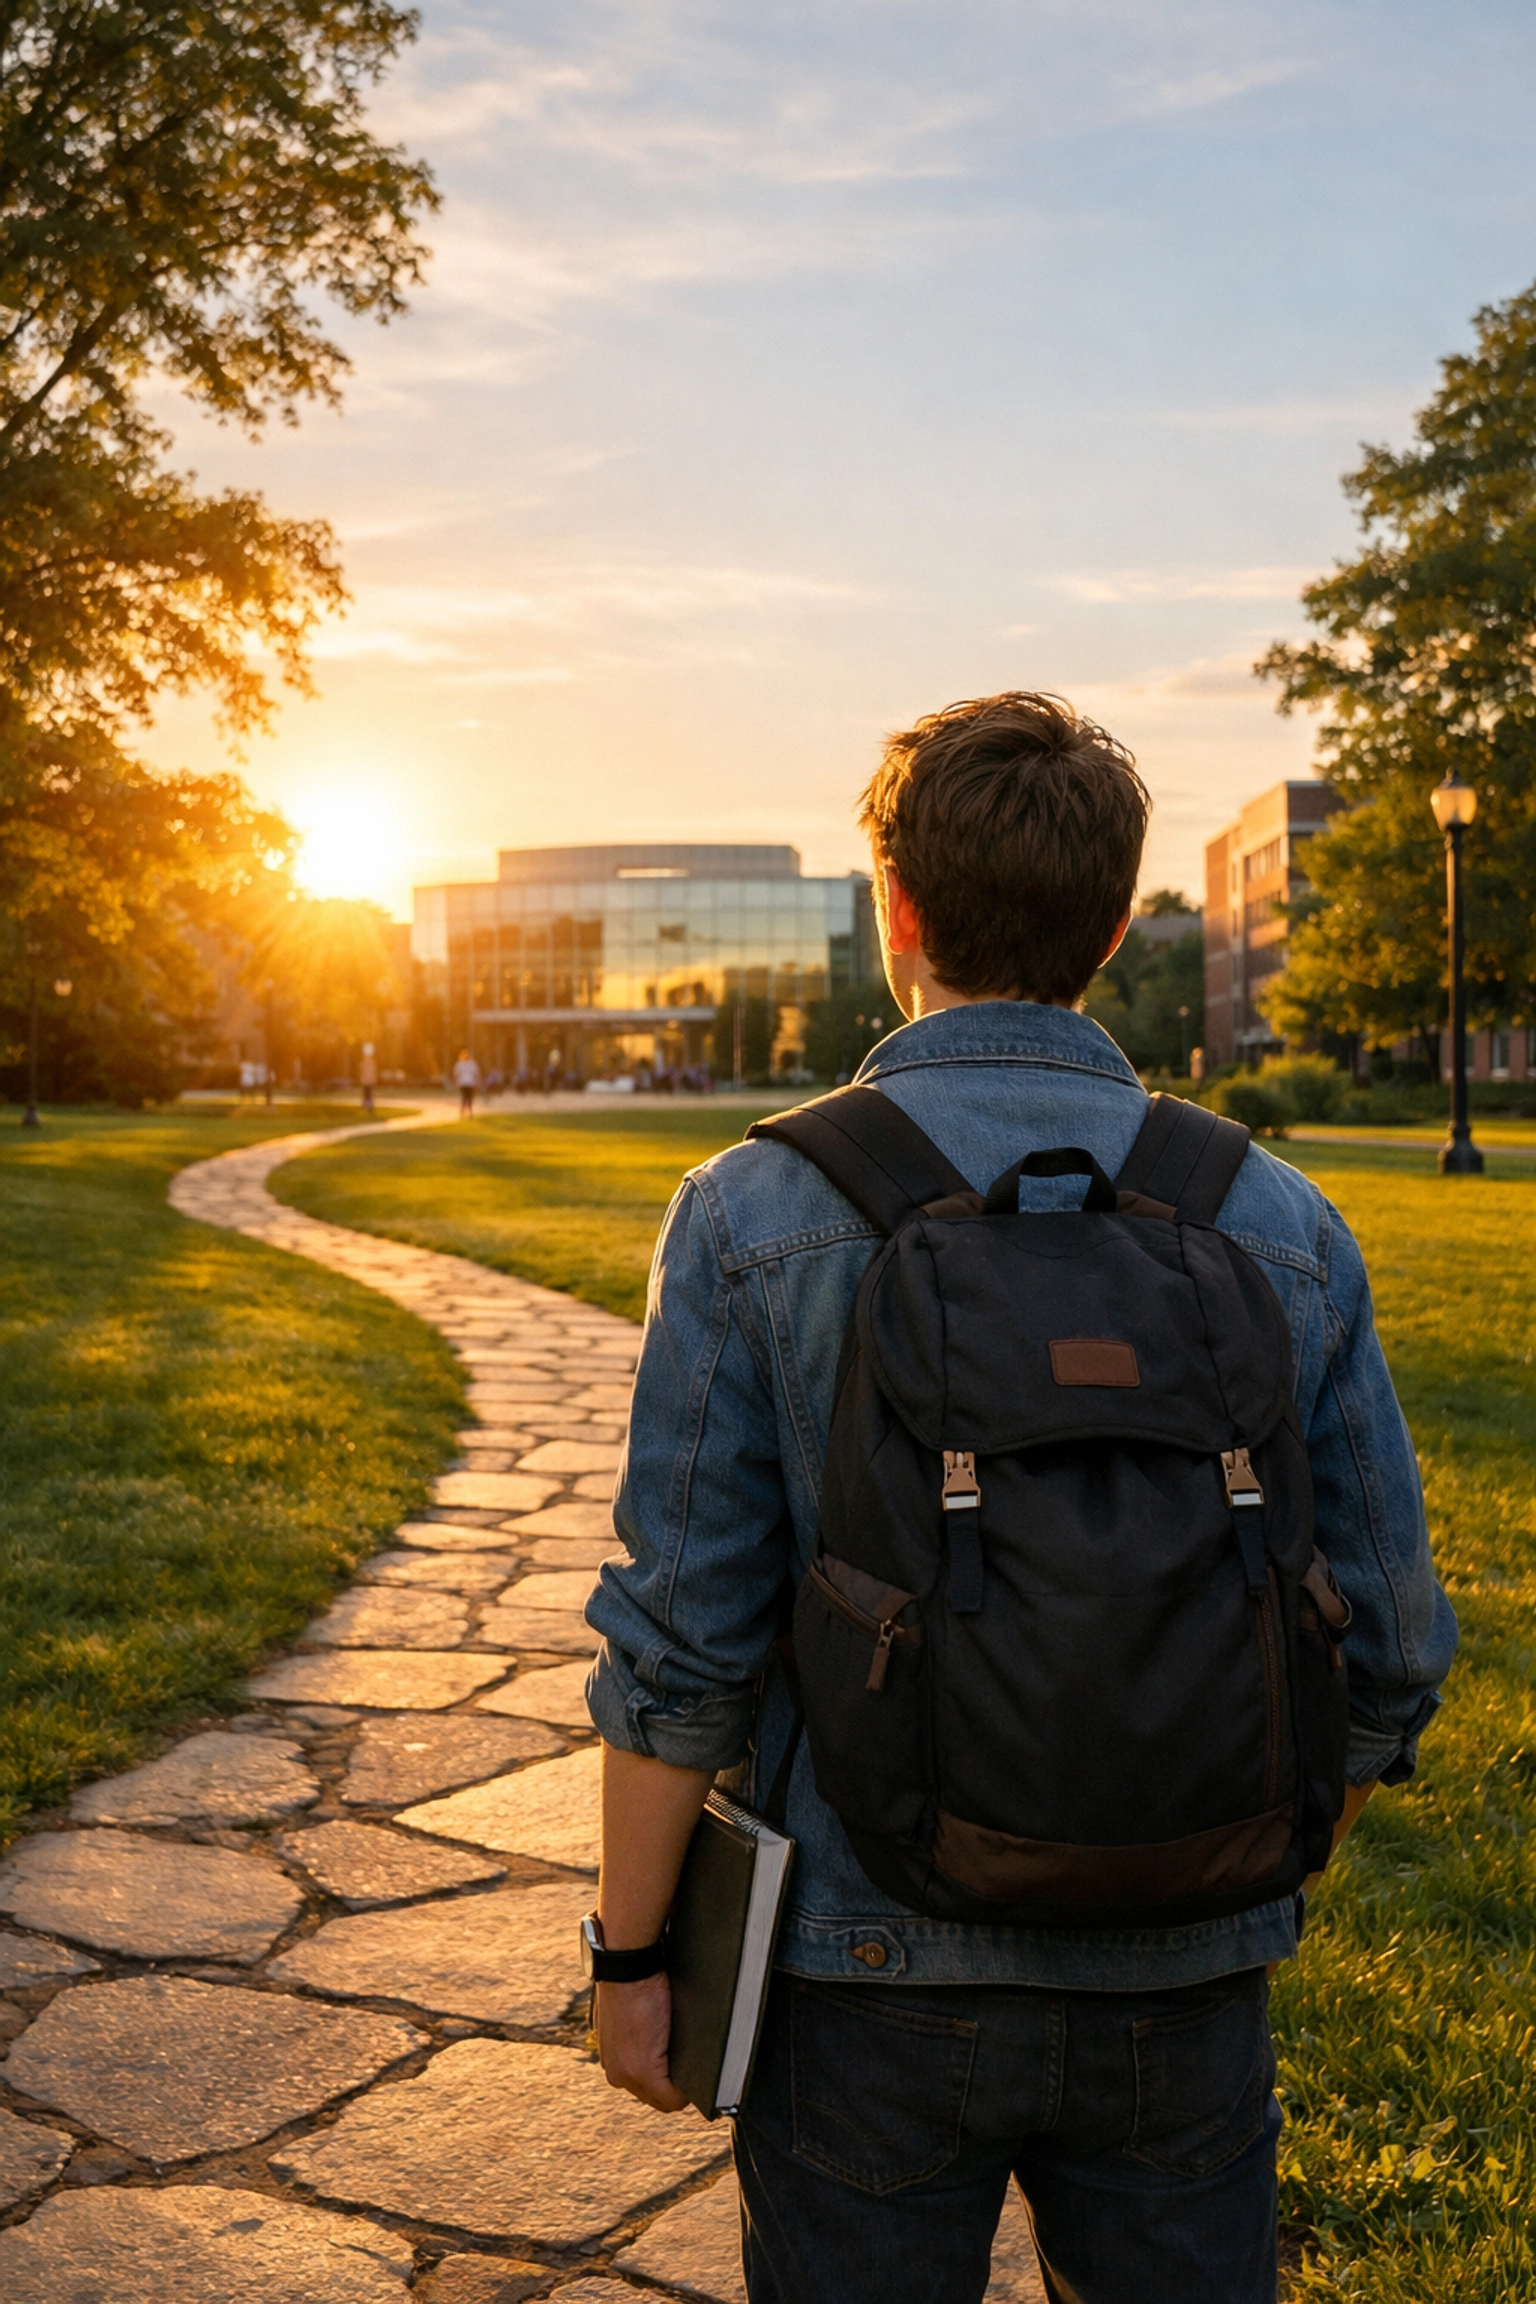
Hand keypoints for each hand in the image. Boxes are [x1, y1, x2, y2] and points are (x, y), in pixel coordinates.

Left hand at [594, 1974, 688, 2112]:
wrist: (627, 1967)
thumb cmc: (633, 1982)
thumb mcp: (634, 2015)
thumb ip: (645, 2038)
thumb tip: (668, 2044)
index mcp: (614, 2060)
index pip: (647, 2091)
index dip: (669, 2083)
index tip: (684, 2070)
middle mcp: (617, 2073)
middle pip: (657, 2099)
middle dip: (676, 2087)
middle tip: (692, 2067)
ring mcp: (628, 2075)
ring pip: (666, 2100)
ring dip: (681, 2085)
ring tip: (693, 2065)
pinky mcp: (643, 2071)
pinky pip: (674, 2098)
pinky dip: (689, 2089)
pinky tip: (697, 2068)